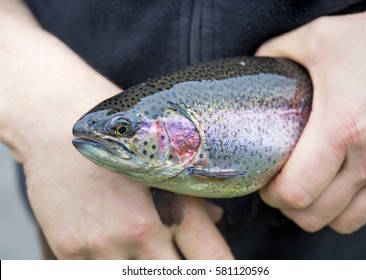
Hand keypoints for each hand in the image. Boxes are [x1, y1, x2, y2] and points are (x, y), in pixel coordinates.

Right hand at [0, 0, 232, 258]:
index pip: (213, 260)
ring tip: (144, 251)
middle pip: (177, 276)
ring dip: (144, 270)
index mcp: (172, 206)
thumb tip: (216, 220)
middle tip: (176, 255)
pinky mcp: (68, 250)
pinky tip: (114, 252)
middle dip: (183, 270)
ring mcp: (102, 244)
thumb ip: (194, 196)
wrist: (55, 126)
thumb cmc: (116, 136)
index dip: (222, 271)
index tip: (221, 272)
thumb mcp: (162, 159)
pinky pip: (96, 276)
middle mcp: (140, 231)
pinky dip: (112, 268)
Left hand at [256, 10, 365, 233]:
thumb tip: (256, 66)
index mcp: (341, 129)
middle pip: (316, 215)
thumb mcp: (320, 38)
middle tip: (281, 186)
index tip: (266, 181)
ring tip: (307, 190)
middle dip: (289, 207)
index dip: (272, 194)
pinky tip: (339, 184)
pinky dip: (349, 206)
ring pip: (346, 221)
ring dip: (319, 212)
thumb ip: (278, 53)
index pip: (296, 192)